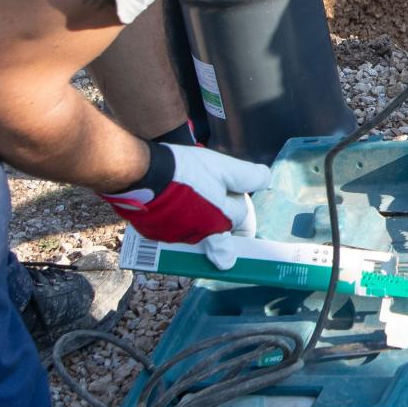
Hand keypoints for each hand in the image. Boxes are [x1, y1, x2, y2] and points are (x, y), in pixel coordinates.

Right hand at [101, 143, 271, 243]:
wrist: (140, 174)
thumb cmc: (185, 170)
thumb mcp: (222, 167)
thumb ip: (247, 176)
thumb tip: (267, 179)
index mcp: (220, 222)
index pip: (242, 220)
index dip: (242, 206)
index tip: (236, 196)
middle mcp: (200, 237)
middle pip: (220, 231)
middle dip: (222, 220)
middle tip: (216, 199)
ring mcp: (176, 239)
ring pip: (196, 232)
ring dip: (199, 220)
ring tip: (192, 196)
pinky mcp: (155, 235)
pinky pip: (173, 231)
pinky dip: (176, 221)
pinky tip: (171, 202)